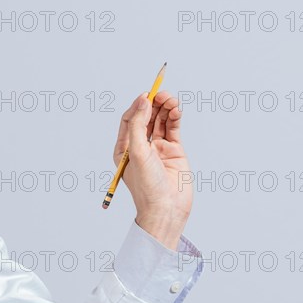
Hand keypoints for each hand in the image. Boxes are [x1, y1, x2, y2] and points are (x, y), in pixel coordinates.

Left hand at [113, 91, 191, 249]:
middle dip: (154, 104)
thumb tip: (143, 102)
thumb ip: (138, 125)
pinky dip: (175, 117)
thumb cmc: (147, 187)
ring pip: (161, 121)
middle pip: (147, 117)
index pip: (129, 119)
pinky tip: (177, 110)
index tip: (147, 95)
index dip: (138, 105)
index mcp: (125, 148)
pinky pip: (173, 129)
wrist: (167, 209)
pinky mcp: (175, 151)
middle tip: (163, 94)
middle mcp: (141, 146)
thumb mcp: (136, 152)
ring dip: (166, 108)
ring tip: (172, 100)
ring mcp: (159, 148)